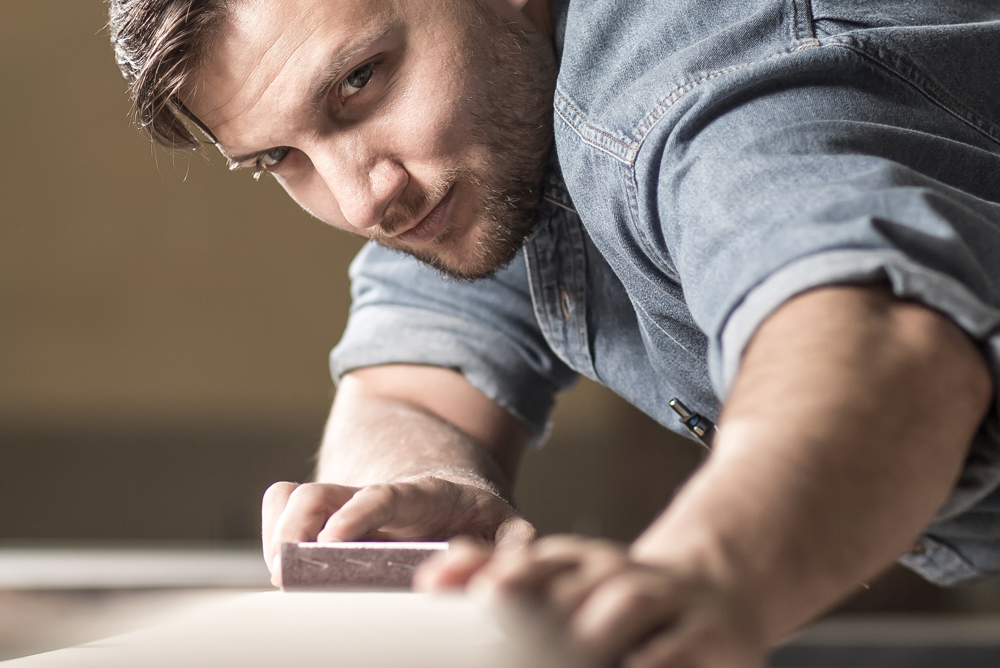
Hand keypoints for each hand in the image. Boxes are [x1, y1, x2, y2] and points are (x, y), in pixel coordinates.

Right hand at [261, 476, 535, 586]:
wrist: (450, 492)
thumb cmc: (475, 518)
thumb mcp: (501, 524)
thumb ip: (511, 540)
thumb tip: (518, 551)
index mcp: (422, 496)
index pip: (387, 495)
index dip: (361, 512)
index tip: (334, 538)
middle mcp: (376, 495)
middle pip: (323, 495)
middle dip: (298, 526)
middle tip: (287, 570)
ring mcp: (347, 502)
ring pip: (298, 500)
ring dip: (279, 533)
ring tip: (280, 575)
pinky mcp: (326, 514)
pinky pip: (285, 504)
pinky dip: (273, 527)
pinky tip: (280, 562)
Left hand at [417, 535, 764, 667]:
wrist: (717, 593)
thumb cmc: (625, 598)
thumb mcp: (568, 580)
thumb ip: (505, 573)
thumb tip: (435, 575)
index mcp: (578, 561)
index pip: (527, 558)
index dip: (483, 568)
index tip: (435, 584)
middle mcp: (615, 573)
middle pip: (569, 580)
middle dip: (527, 599)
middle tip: (487, 616)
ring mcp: (662, 597)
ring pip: (625, 603)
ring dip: (589, 626)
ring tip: (559, 651)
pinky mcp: (705, 632)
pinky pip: (675, 647)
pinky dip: (651, 659)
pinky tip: (629, 666)